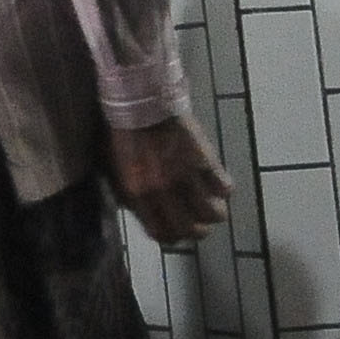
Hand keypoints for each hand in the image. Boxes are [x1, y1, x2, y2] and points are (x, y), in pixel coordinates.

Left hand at [108, 115, 233, 249]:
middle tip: (198, 220)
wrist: (141, 101)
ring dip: (214, 212)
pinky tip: (217, 181)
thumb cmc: (122, 133)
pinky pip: (225, 189)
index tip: (177, 229)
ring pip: (213, 215)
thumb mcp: (114, 170)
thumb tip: (144, 214)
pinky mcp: (205, 161)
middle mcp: (164, 193)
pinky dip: (223, 188)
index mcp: (138, 196)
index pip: (162, 235)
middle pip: (192, 231)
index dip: (173, 237)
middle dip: (197, 230)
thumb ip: (131, 196)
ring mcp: (187, 178)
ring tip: (211, 201)